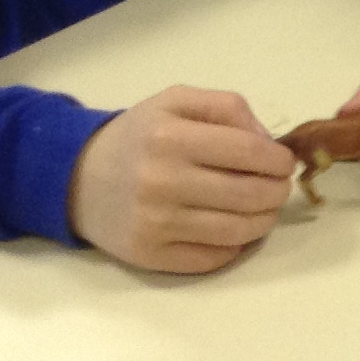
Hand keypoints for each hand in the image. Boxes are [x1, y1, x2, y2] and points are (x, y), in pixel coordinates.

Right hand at [67, 86, 296, 274]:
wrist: (77, 177)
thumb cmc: (139, 136)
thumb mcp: (176, 102)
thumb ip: (227, 108)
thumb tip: (268, 142)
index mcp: (170, 137)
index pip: (252, 153)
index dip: (280, 161)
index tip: (282, 163)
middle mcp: (162, 181)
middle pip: (252, 196)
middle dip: (277, 192)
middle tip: (276, 187)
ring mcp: (155, 223)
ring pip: (239, 232)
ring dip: (263, 221)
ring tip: (260, 208)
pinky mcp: (150, 255)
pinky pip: (214, 258)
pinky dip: (233, 246)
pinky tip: (229, 228)